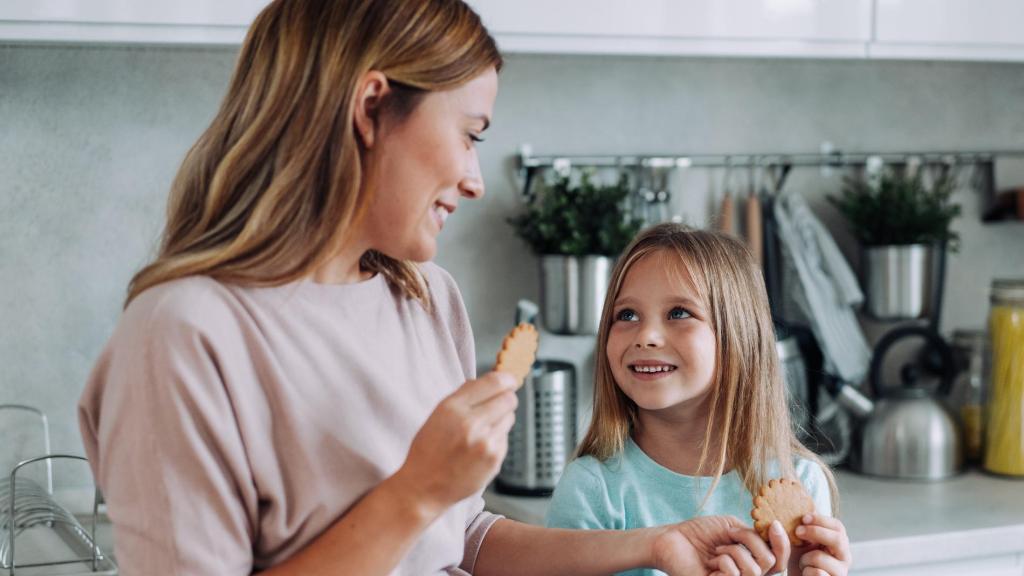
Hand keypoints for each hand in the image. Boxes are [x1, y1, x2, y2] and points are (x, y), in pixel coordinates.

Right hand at [392, 371, 517, 515]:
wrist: (423, 488)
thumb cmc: (428, 451)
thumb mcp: (438, 416)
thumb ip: (464, 396)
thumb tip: (490, 381)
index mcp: (452, 408)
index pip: (493, 382)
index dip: (506, 379)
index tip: (510, 380)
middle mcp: (470, 423)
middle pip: (508, 399)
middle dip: (506, 399)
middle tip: (497, 405)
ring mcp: (484, 443)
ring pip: (509, 418)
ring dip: (500, 420)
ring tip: (481, 432)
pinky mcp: (494, 459)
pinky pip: (505, 439)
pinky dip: (496, 440)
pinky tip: (478, 450)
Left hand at [651, 516, 789, 575]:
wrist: (673, 539)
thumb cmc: (700, 533)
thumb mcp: (732, 527)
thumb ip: (754, 535)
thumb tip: (774, 539)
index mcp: (752, 559)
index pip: (780, 560)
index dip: (783, 543)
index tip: (773, 524)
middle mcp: (746, 574)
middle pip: (772, 563)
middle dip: (751, 541)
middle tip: (729, 534)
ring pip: (754, 570)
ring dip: (734, 551)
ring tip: (716, 549)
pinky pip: (735, 574)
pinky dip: (722, 560)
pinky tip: (710, 561)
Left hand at [790, 514, 851, 575]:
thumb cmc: (800, 559)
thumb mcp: (801, 540)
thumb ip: (804, 525)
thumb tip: (801, 502)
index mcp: (839, 544)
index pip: (838, 526)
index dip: (821, 520)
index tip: (804, 518)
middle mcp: (844, 557)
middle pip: (838, 538)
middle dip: (815, 532)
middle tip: (797, 532)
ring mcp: (840, 572)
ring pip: (819, 557)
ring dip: (804, 559)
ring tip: (803, 563)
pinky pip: (816, 573)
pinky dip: (805, 572)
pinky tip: (805, 574)